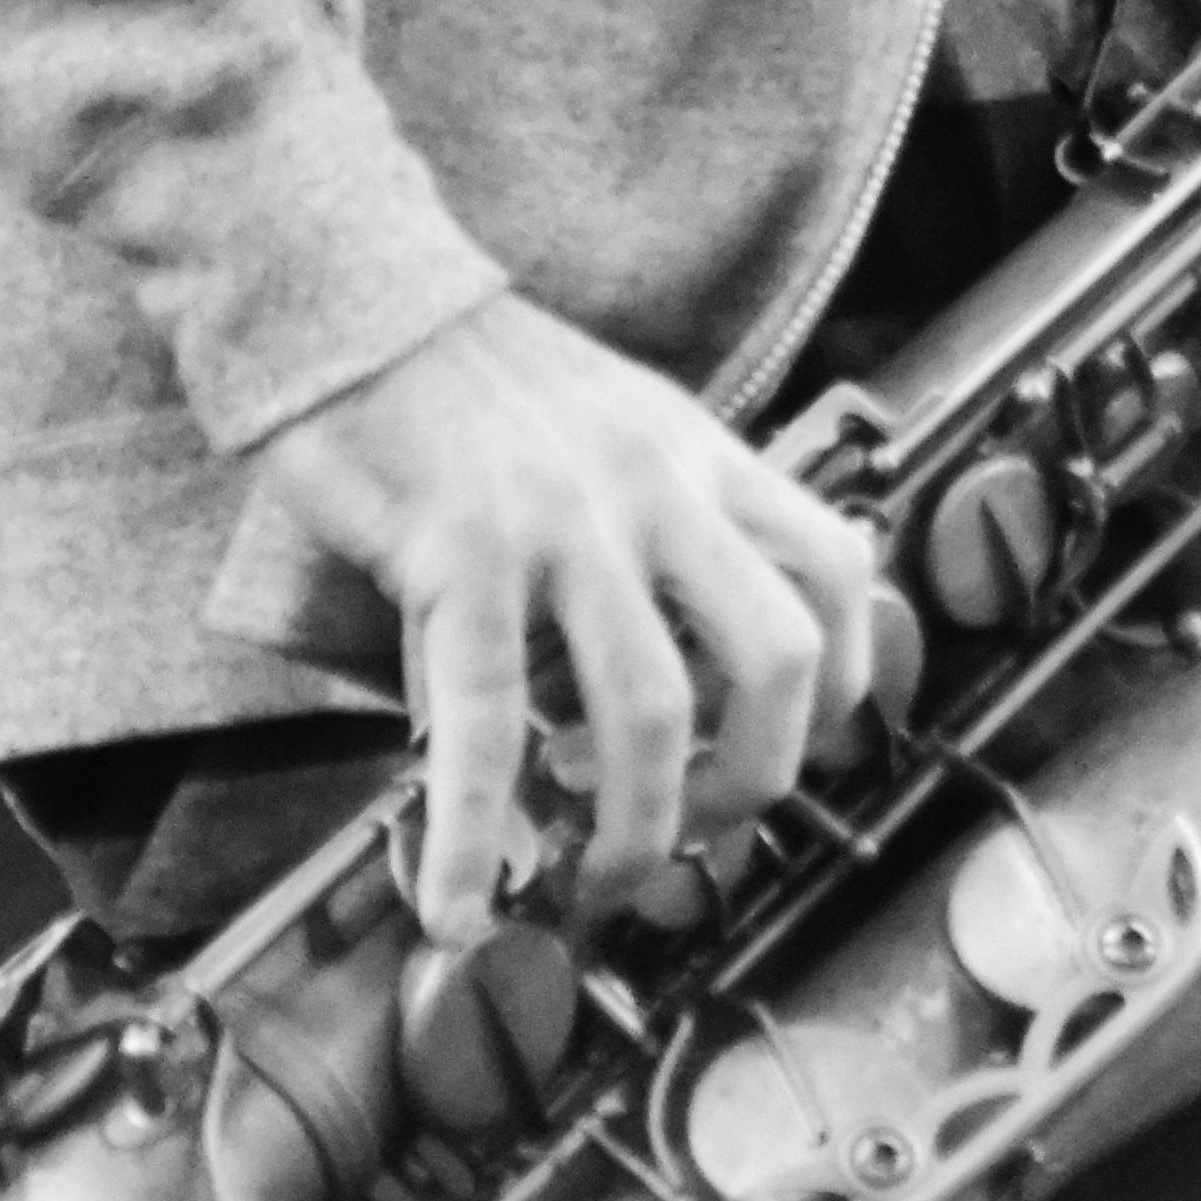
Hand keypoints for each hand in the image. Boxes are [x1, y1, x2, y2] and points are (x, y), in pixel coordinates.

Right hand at [249, 294, 879, 944]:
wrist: (354, 303)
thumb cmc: (473, 385)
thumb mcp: (615, 429)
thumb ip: (657, 529)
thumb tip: (660, 680)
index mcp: (707, 458)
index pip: (839, 569)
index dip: (846, 678)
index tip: (797, 746)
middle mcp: (661, 489)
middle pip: (780, 656)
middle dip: (755, 776)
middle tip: (698, 832)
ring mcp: (567, 523)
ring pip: (650, 707)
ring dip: (635, 824)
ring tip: (599, 879)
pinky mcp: (460, 555)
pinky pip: (485, 719)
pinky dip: (473, 830)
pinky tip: (456, 898)